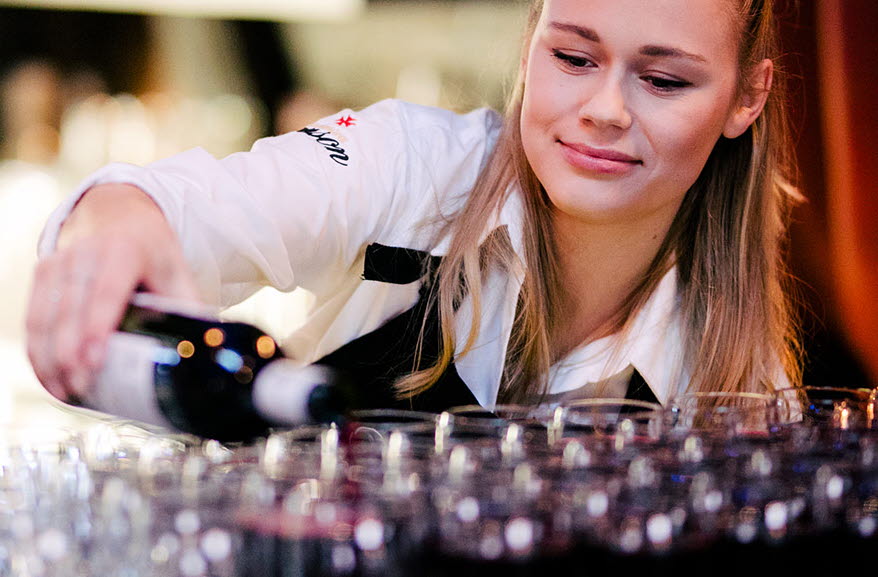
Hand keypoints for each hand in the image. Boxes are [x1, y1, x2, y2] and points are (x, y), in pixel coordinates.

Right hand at [26, 183, 200, 401]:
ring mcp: (60, 261)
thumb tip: (205, 350)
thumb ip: (188, 308)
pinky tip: (47, 375)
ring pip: (46, 315)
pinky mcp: (43, 271)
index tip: (95, 362)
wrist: (121, 216)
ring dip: (48, 358)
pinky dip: (36, 349)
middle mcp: (86, 253)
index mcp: (125, 251)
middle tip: (80, 388)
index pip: (108, 293)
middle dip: (70, 354)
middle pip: (72, 309)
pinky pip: (34, 315)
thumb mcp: (177, 272)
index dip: (97, 329)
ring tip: (64, 391)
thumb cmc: (153, 253)